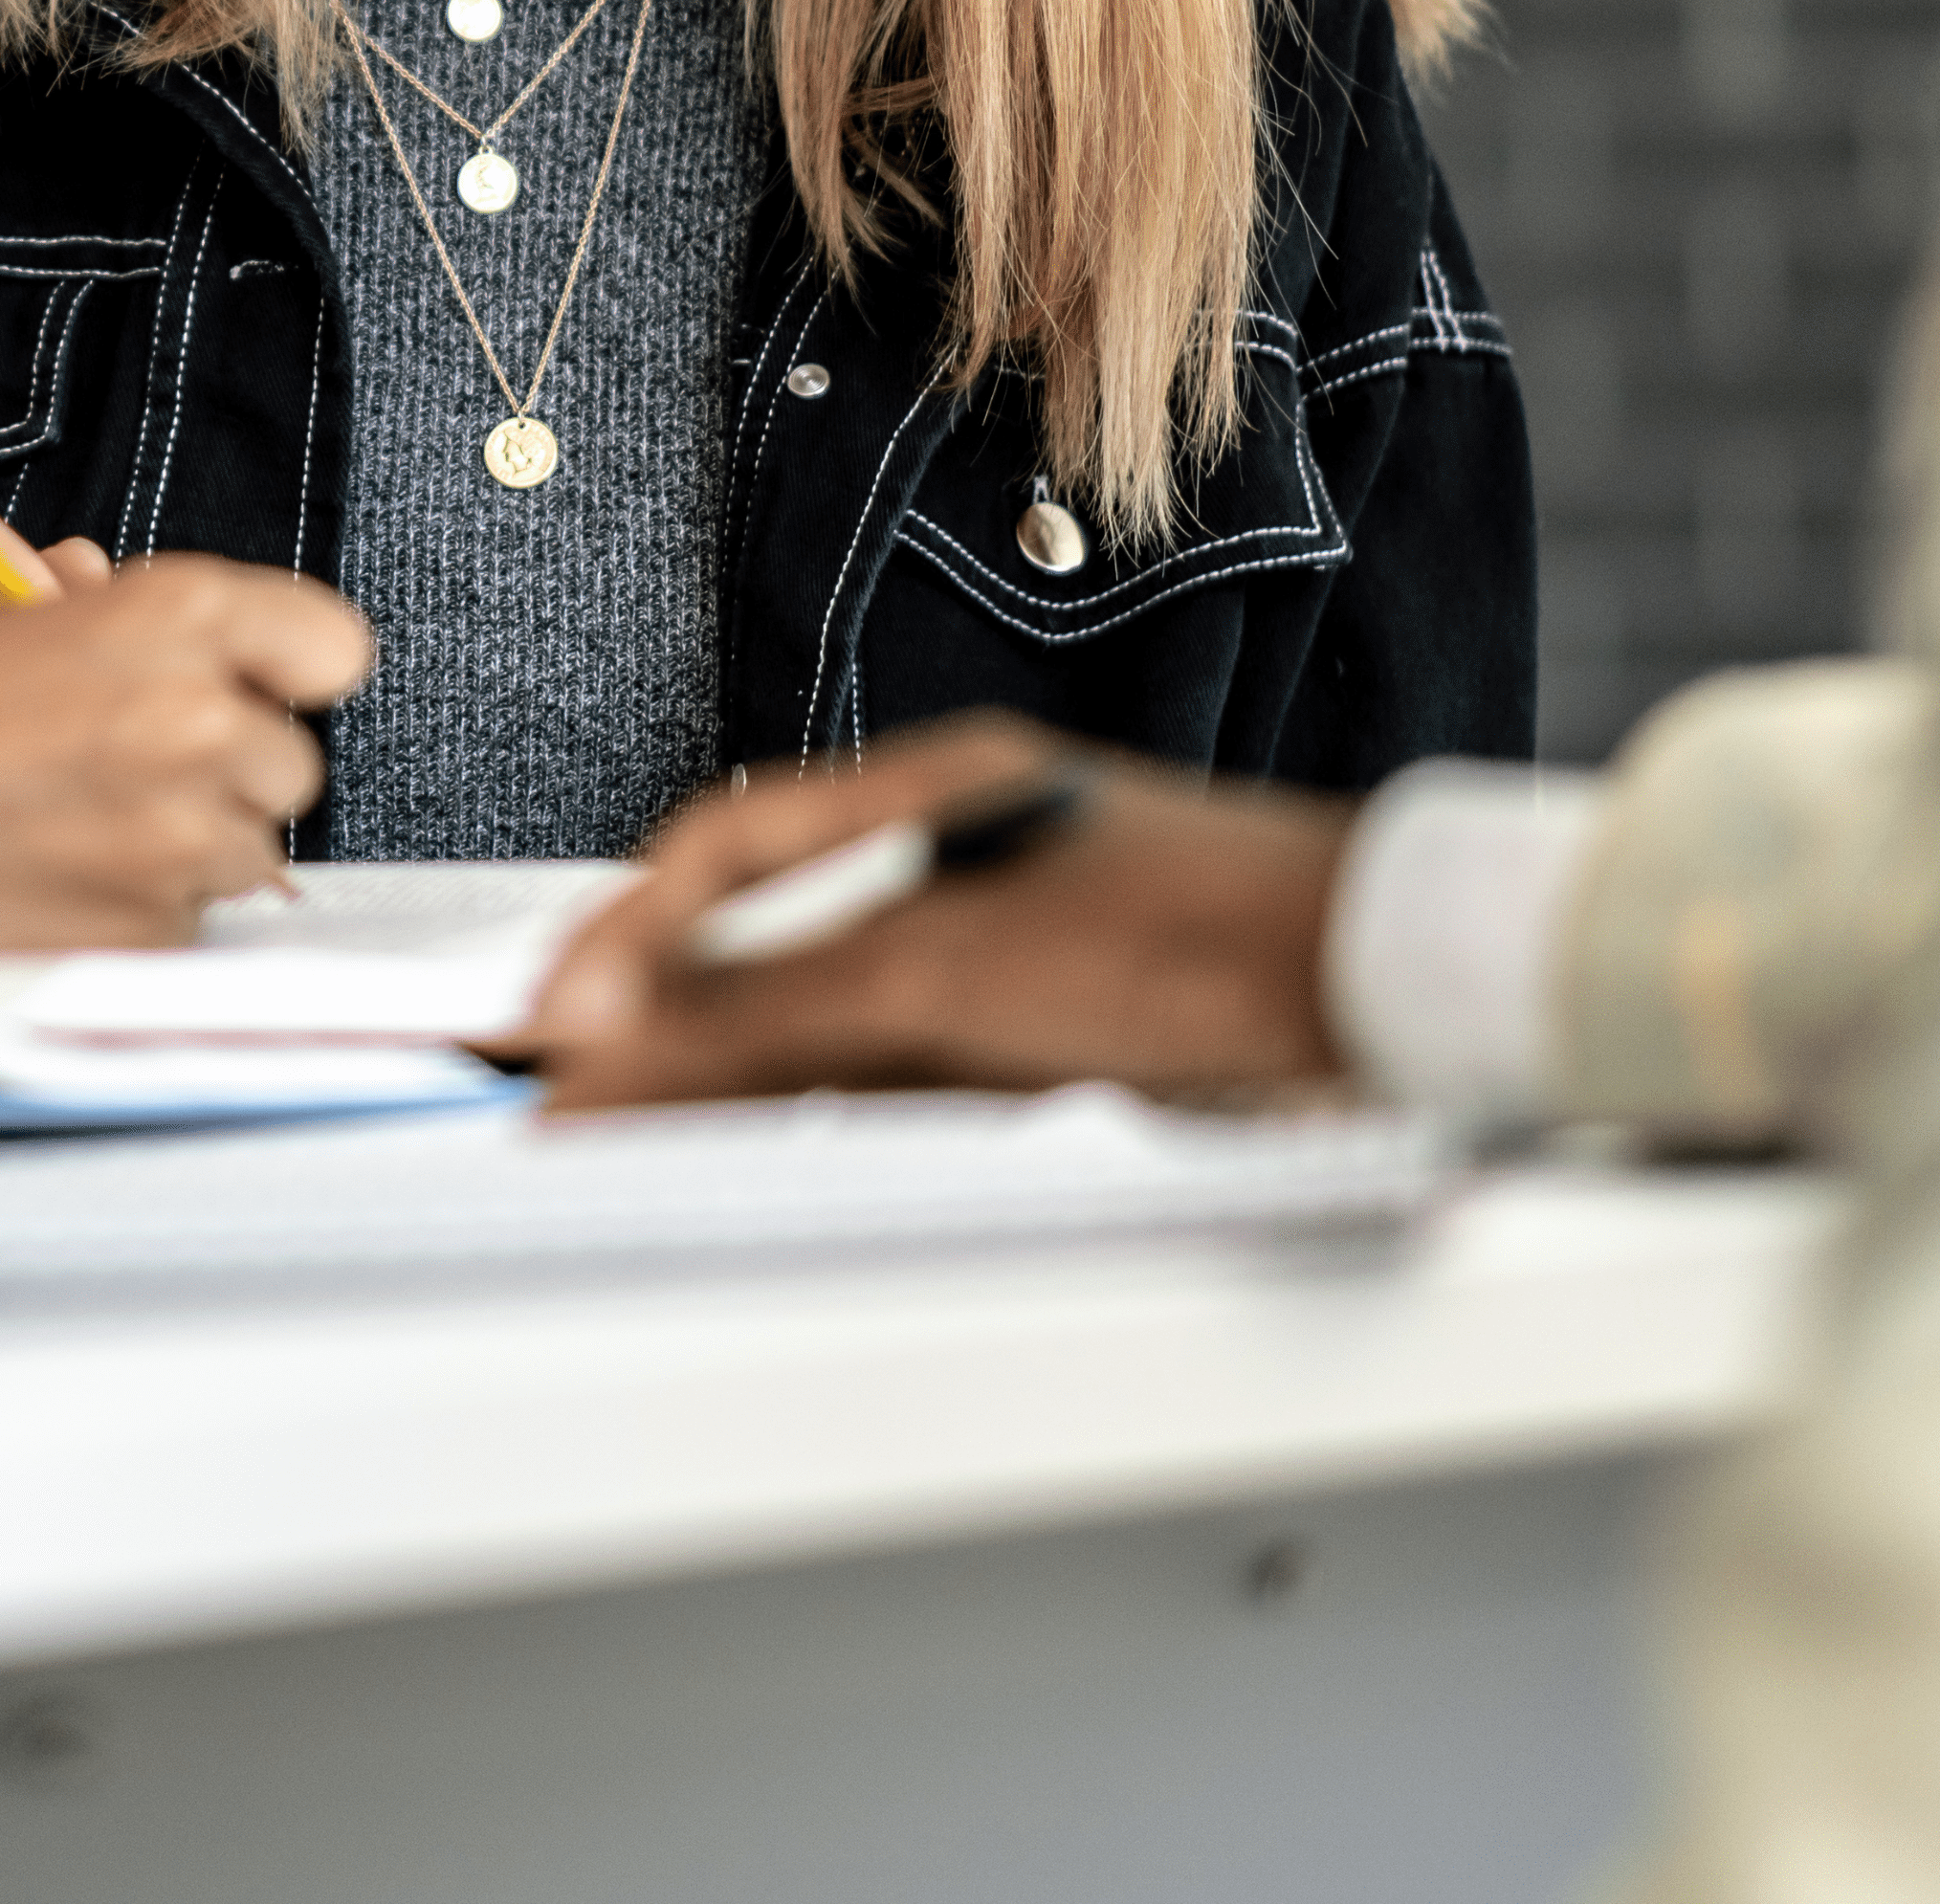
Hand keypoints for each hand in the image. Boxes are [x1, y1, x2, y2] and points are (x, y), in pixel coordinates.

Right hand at [0, 557, 371, 948]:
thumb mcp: (26, 623)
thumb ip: (154, 639)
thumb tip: (249, 680)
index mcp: (170, 615)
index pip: (330, 647)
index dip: (284, 672)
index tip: (248, 689)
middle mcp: (194, 719)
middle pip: (289, 763)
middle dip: (223, 770)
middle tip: (119, 766)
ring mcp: (175, 837)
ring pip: (241, 853)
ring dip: (179, 845)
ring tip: (65, 823)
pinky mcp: (142, 935)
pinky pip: (183, 925)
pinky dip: (131, 912)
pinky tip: (42, 878)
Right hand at [527, 715, 1352, 1110]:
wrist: (1377, 995)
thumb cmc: (1197, 940)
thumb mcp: (955, 973)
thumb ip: (782, 1005)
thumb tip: (634, 1037)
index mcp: (928, 792)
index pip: (729, 853)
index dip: (630, 939)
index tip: (562, 1027)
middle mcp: (958, 861)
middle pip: (766, 938)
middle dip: (658, 1014)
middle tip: (569, 1098)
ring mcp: (1006, 952)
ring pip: (824, 1012)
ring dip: (727, 1071)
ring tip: (634, 1136)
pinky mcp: (1052, 1039)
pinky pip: (895, 1069)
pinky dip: (816, 1107)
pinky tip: (765, 1147)